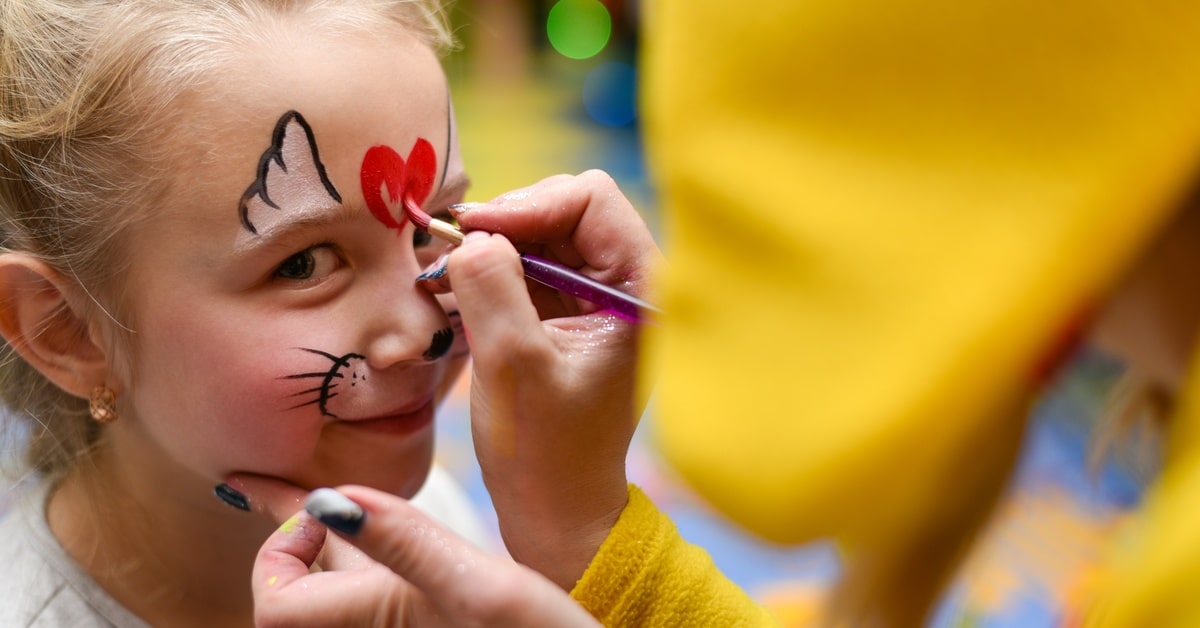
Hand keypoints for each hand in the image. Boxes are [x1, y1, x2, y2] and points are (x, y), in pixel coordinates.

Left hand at [232, 476, 599, 626]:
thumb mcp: (479, 585)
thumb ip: (404, 542)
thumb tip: (325, 500)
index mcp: (368, 624)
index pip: (272, 600)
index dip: (277, 553)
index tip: (322, 511)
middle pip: (295, 597)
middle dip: (284, 544)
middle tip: (262, 487)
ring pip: (334, 592)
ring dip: (317, 550)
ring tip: (301, 502)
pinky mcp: (425, 626)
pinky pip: (369, 593)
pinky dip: (354, 559)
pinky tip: (366, 532)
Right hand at [440, 170, 660, 588]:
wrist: (556, 513)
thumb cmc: (545, 452)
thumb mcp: (513, 364)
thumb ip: (492, 287)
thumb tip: (471, 233)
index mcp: (642, 290)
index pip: (591, 198)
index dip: (527, 205)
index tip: (472, 233)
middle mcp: (627, 284)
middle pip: (562, 209)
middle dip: (503, 226)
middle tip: (449, 253)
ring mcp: (596, 299)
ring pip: (538, 237)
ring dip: (489, 251)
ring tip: (443, 278)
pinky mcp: (566, 316)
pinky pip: (525, 269)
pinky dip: (488, 275)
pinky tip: (452, 294)